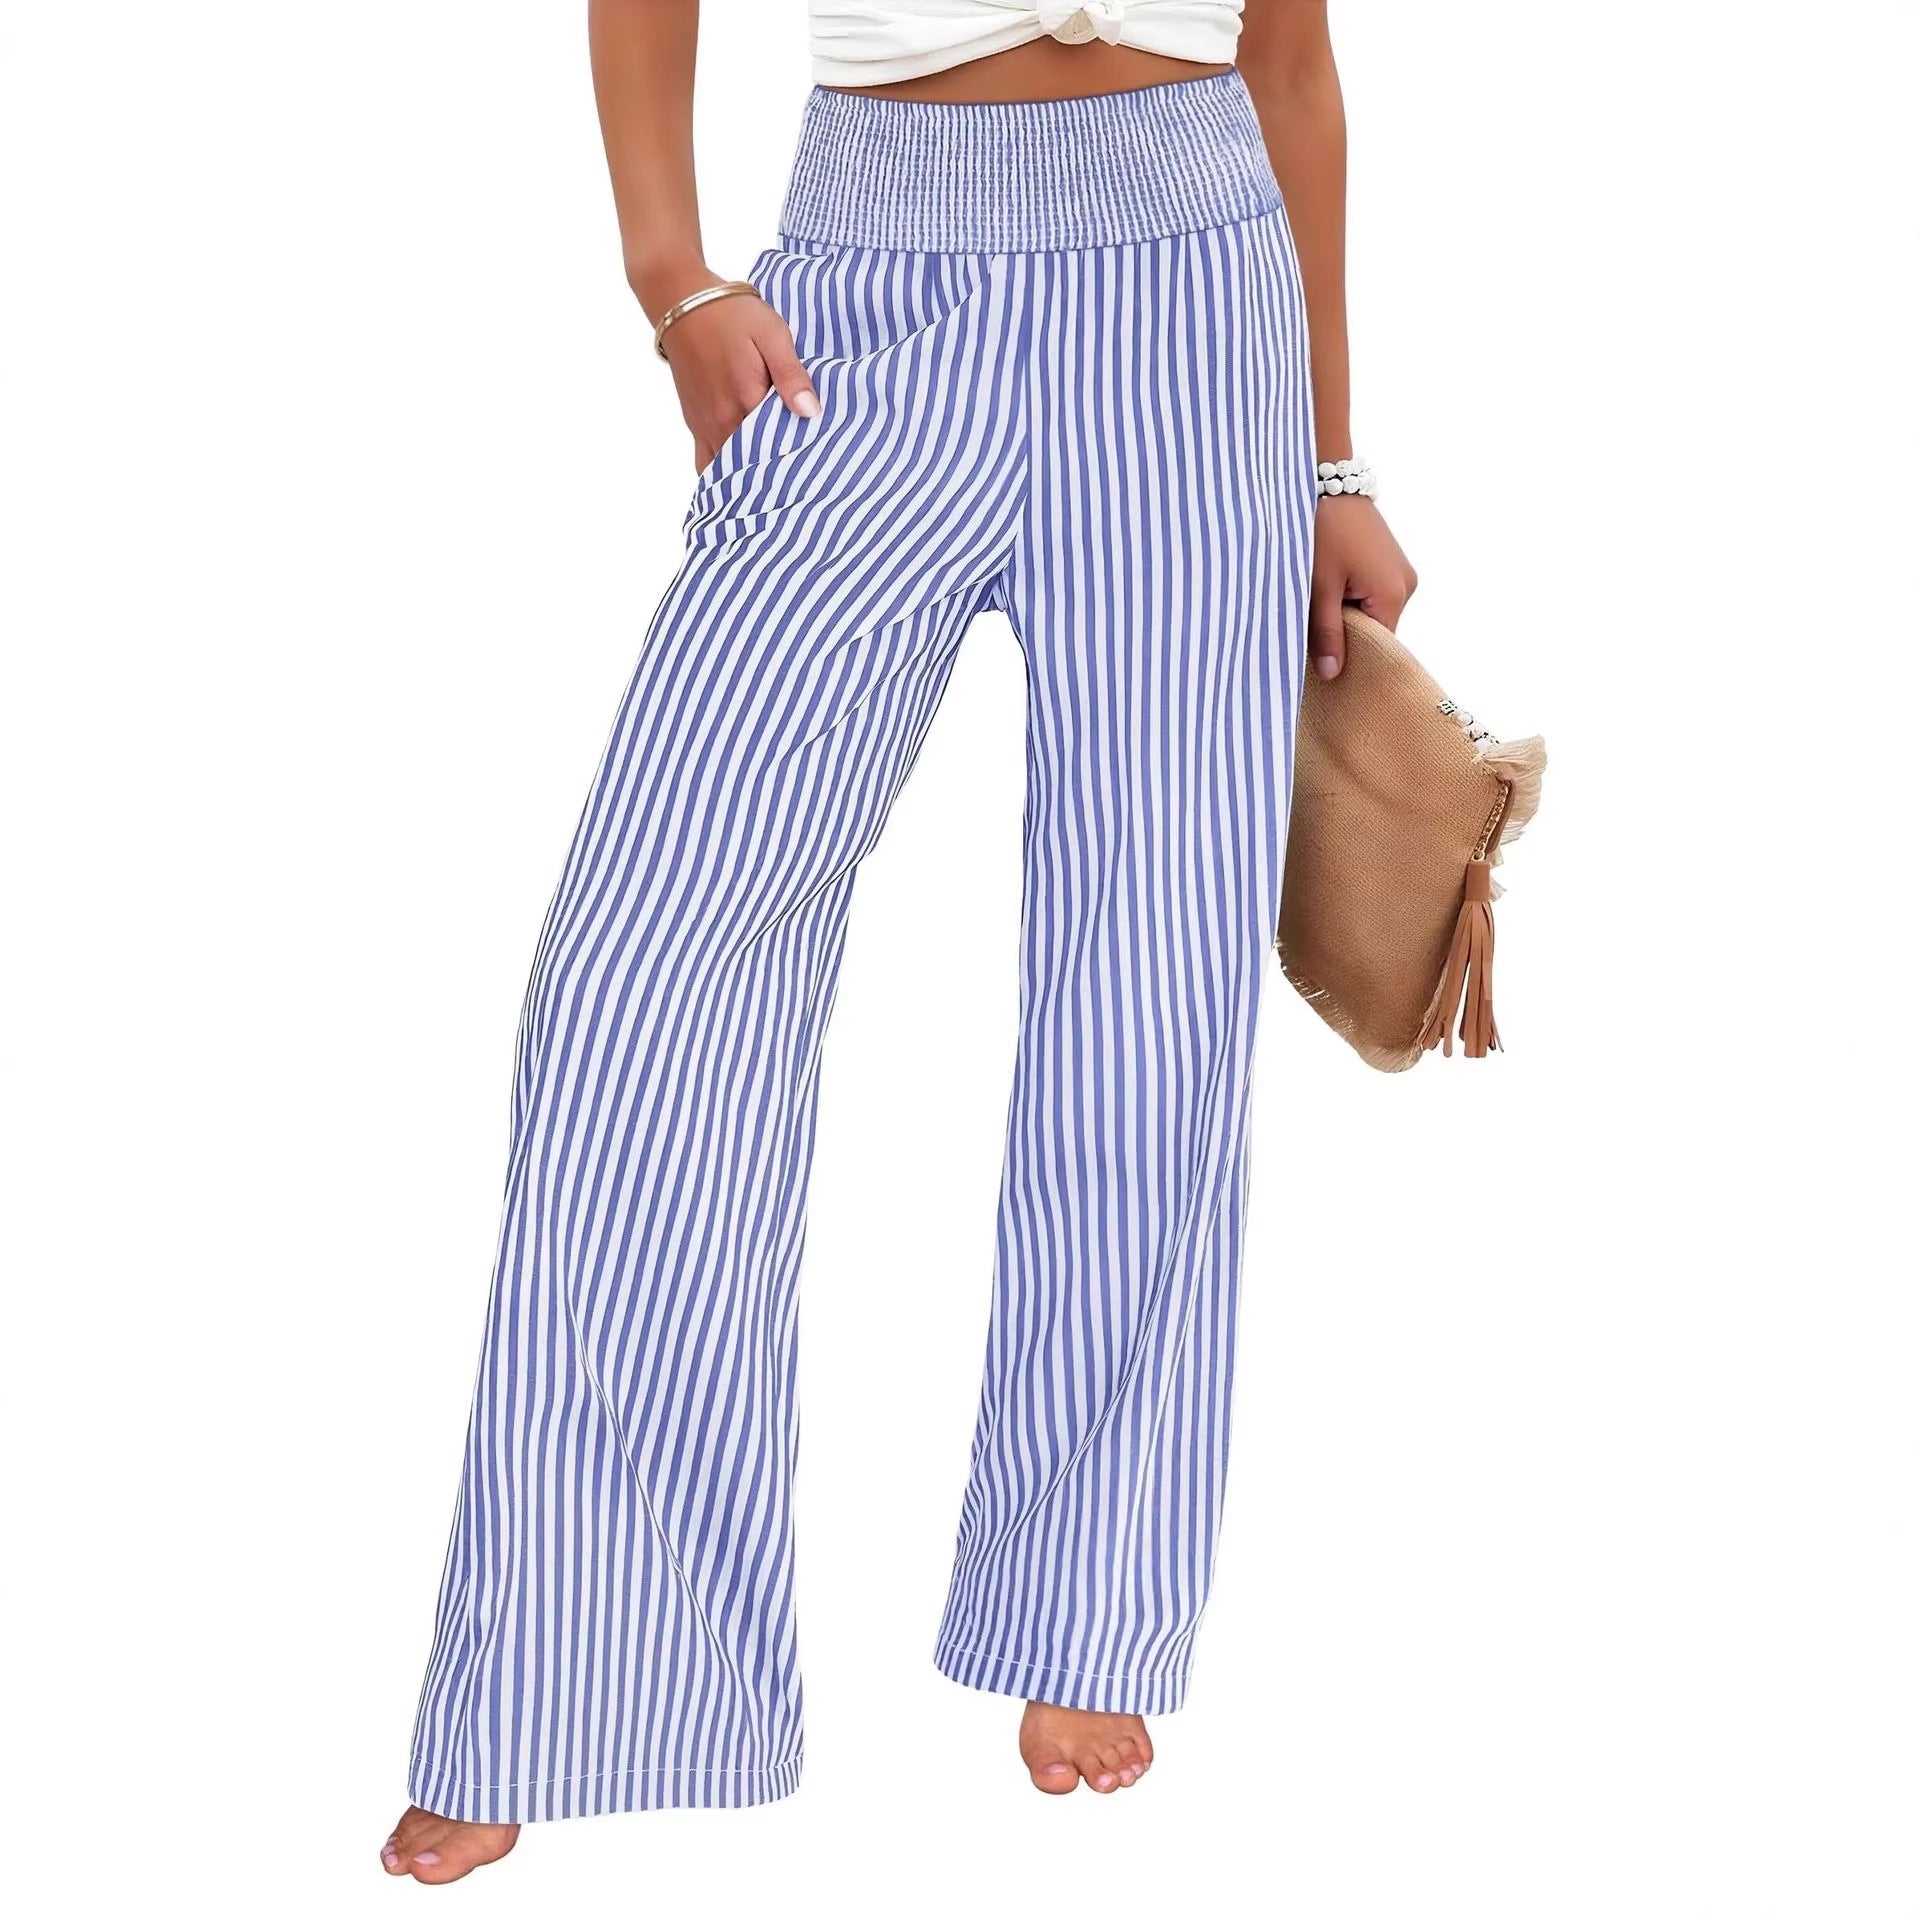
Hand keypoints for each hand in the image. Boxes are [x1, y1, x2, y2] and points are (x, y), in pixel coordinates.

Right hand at [657, 274, 817, 474]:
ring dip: (749, 475)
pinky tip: (742, 472)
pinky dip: (724, 473)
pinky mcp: (695, 425)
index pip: (778, 448)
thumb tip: (810, 413)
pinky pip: (706, 465)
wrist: (682, 302)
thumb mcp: (772, 334)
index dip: (798, 457)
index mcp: (746, 402)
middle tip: (800, 474)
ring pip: (728, 470)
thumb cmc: (730, 314)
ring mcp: (705, 427)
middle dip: (776, 472)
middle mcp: (722, 422)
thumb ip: (791, 375)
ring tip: (773, 475)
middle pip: (753, 466)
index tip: (816, 461)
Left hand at [1308, 494, 1417, 678]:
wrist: (1328, 481)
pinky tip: (1329, 588)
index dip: (1351, 657)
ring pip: (1372, 612)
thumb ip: (1326, 633)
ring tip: (1319, 604)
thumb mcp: (1319, 587)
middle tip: (1312, 635)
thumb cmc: (1323, 531)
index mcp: (1393, 594)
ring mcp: (1400, 572)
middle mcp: (1406, 585)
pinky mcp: (1390, 561)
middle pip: (1376, 629)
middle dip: (1346, 634)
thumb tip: (1333, 674)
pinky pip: (1372, 593)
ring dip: (1346, 614)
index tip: (1323, 665)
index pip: (1377, 646)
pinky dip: (1351, 597)